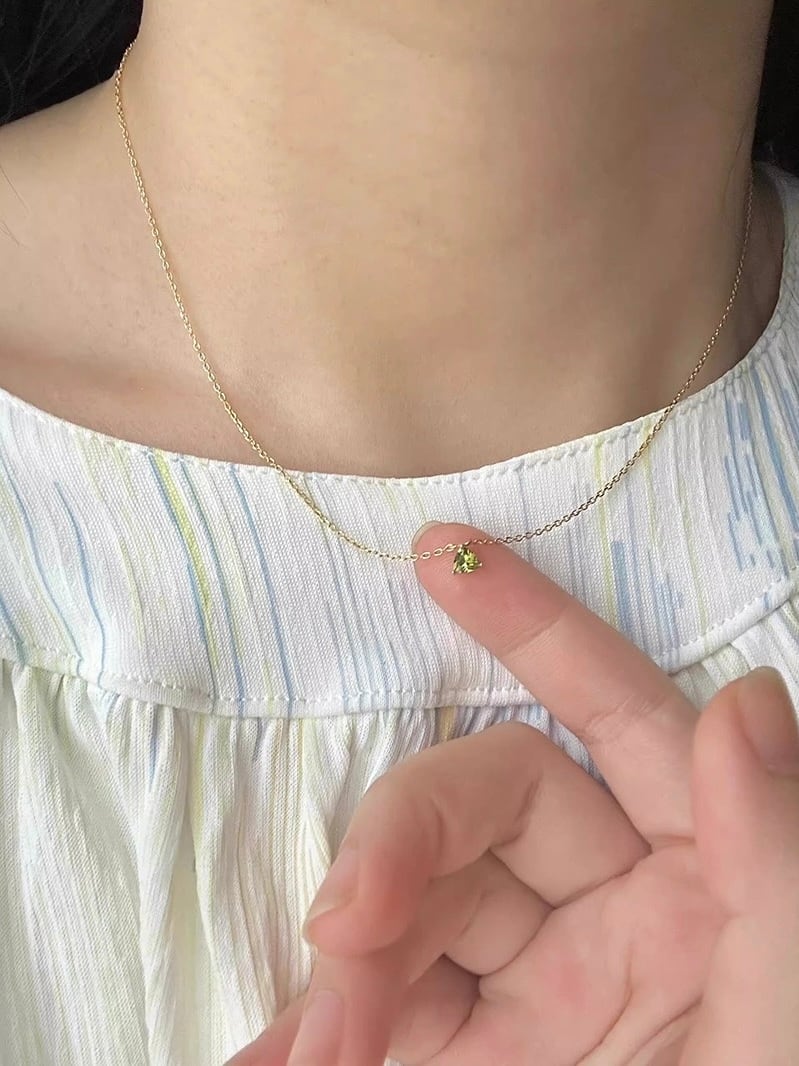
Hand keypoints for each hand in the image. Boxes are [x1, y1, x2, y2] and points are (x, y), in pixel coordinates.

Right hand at [229, 523, 798, 1065]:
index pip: (615, 712)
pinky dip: (318, 1034)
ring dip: (345, 964)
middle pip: (480, 812)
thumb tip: (746, 695)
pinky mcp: (479, 1056)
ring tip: (307, 1050)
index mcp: (708, 870)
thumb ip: (773, 857)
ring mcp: (541, 983)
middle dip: (399, 848)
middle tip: (342, 929)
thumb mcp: (788, 1007)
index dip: (535, 627)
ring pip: (413, 914)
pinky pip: (382, 1016)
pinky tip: (268, 1057)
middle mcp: (618, 905)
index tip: (443, 557)